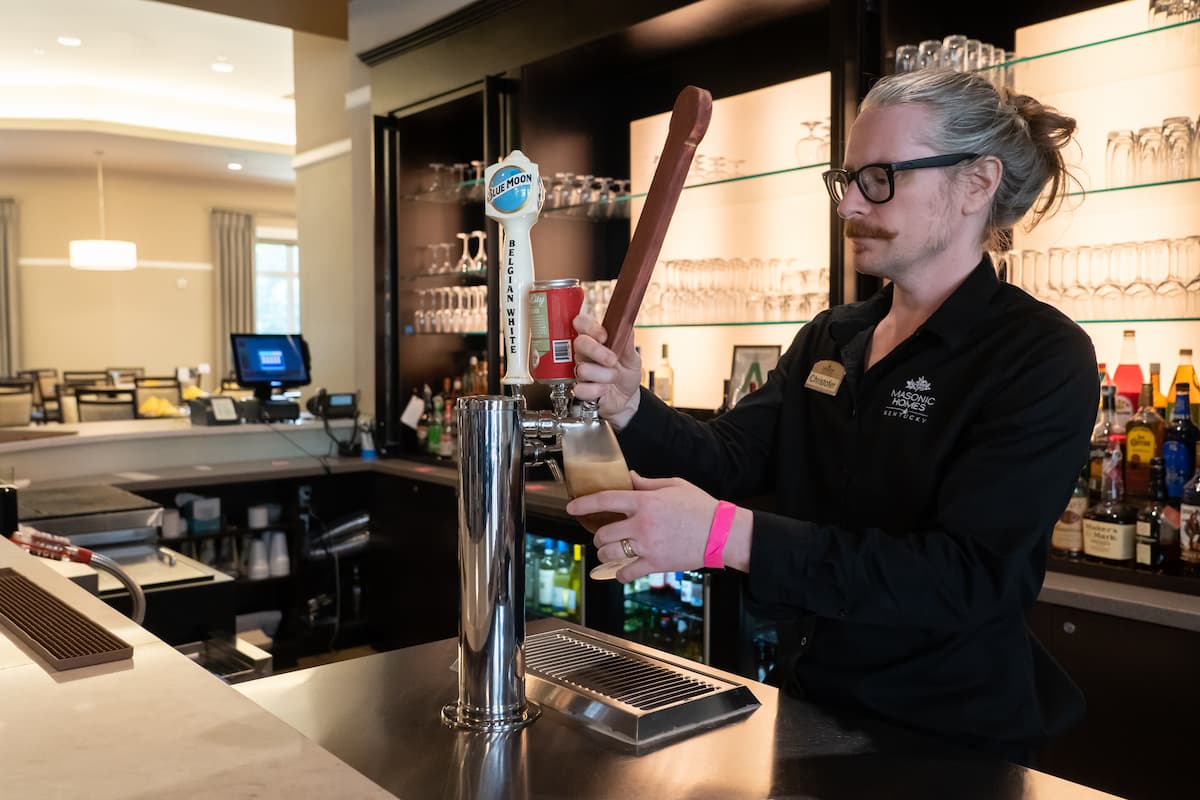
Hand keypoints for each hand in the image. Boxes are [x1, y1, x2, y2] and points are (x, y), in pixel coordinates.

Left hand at [566, 471, 716, 582]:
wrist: (722, 532)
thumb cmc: (702, 507)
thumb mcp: (674, 486)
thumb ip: (647, 484)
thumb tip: (630, 478)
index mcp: (645, 502)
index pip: (605, 500)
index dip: (583, 504)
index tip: (571, 507)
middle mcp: (642, 524)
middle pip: (603, 532)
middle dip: (598, 536)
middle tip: (602, 536)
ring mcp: (647, 546)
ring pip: (610, 553)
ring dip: (604, 554)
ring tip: (608, 552)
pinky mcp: (656, 564)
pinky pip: (628, 573)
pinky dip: (620, 574)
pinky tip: (621, 571)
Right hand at [572, 313, 641, 429]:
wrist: (628, 398)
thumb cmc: (626, 374)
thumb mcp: (632, 358)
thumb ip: (628, 343)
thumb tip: (628, 327)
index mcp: (596, 340)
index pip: (582, 323)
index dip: (589, 327)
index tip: (604, 336)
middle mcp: (585, 354)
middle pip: (579, 343)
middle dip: (597, 351)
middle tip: (612, 360)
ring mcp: (581, 371)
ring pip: (582, 368)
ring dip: (604, 375)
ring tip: (614, 378)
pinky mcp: (580, 389)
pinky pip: (581, 389)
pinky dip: (596, 390)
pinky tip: (604, 390)